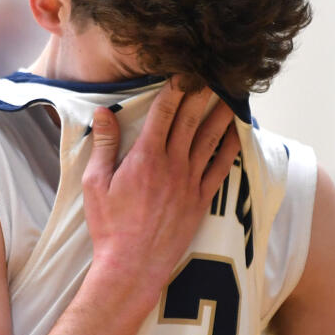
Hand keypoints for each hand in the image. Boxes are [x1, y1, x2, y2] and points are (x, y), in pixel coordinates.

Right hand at [82, 82, 240, 301]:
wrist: (132, 265)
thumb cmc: (109, 226)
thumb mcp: (95, 183)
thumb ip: (105, 145)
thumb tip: (105, 112)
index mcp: (145, 157)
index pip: (164, 112)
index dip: (176, 88)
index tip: (185, 69)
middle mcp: (172, 165)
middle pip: (191, 120)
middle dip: (203, 93)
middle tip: (214, 72)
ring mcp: (190, 182)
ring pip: (210, 140)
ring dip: (221, 115)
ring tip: (232, 94)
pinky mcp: (201, 200)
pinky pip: (220, 168)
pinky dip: (230, 148)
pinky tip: (238, 133)